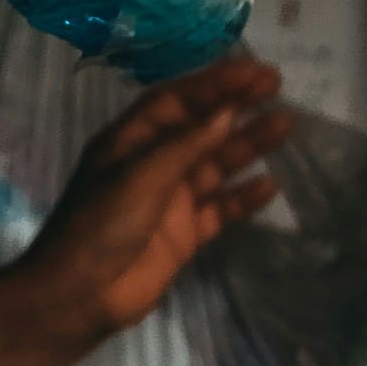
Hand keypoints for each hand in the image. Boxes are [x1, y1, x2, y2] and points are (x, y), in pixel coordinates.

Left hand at [20, 55, 290, 339]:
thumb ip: (187, 145)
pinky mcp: (186, 233)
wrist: (80, 294)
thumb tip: (228, 112)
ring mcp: (171, 200)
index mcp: (131, 142)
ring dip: (248, 145)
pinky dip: (244, 198)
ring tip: (286, 126)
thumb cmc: (101, 224)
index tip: (254, 72)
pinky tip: (269, 186)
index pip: (177, 101)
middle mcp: (153, 164)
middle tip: (278, 88)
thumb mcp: (141, 176)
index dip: (214, 83)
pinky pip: (221, 208)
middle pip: (201, 128)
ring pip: (216, 165)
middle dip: (236, 106)